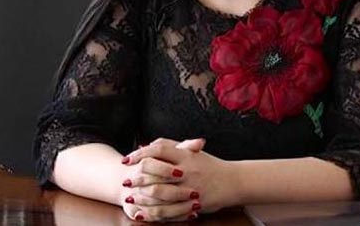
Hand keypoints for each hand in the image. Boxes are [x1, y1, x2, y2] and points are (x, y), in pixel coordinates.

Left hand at [123, 138, 237, 214]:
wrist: (233, 181)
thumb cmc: (209, 165)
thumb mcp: (191, 151)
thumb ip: (170, 147)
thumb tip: (146, 145)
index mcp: (185, 155)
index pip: (158, 150)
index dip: (141, 154)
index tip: (127, 160)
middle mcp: (187, 171)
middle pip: (156, 172)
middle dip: (138, 178)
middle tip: (125, 181)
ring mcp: (190, 189)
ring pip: (160, 194)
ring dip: (142, 197)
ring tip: (129, 198)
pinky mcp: (192, 205)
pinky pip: (169, 211)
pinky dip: (154, 213)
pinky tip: (142, 213)